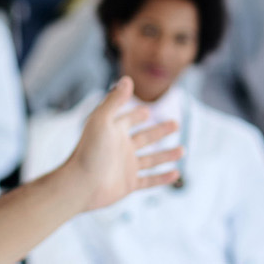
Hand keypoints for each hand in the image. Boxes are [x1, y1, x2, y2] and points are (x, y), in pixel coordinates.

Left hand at [60, 77, 183, 210]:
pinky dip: (162, 178)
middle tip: (176, 124)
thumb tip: (128, 79)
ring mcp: (125, 167)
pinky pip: (149, 181)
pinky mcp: (128, 184)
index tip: (148, 110)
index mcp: (113, 132)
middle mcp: (120, 148)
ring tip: (182, 150)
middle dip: (160, 131)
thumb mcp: (102, 120)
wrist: (80, 184)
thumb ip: (115, 100)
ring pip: (151, 160)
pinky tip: (176, 174)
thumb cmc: (89, 150)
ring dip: (166, 154)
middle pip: (144, 138)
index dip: (137, 114)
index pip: (128, 119)